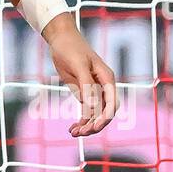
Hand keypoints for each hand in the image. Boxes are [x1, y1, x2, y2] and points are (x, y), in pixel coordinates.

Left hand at [45, 17, 118, 137]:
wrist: (60, 38)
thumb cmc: (71, 48)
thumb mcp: (78, 65)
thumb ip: (86, 85)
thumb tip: (93, 106)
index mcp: (107, 78)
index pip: (111, 103)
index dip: (105, 117)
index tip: (93, 127)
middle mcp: (103, 86)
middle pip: (105, 112)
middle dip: (94, 124)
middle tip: (80, 133)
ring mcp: (94, 91)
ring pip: (95, 114)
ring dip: (86, 125)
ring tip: (74, 133)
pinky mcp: (84, 93)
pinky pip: (86, 111)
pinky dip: (81, 121)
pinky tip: (72, 129)